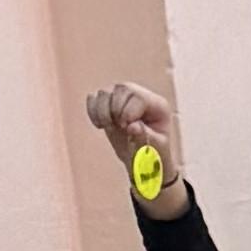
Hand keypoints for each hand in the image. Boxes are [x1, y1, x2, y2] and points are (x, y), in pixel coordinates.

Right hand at [87, 82, 184, 217]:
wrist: (141, 161)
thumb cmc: (153, 155)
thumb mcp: (154, 150)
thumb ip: (144, 137)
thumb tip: (133, 126)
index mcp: (157, 106)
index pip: (139, 97)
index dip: (129, 111)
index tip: (126, 128)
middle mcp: (140, 97)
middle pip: (121, 89)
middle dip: (114, 110)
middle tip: (118, 128)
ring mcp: (123, 98)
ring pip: (105, 92)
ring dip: (102, 112)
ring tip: (109, 127)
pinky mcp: (108, 104)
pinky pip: (93, 98)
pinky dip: (92, 111)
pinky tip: (101, 125)